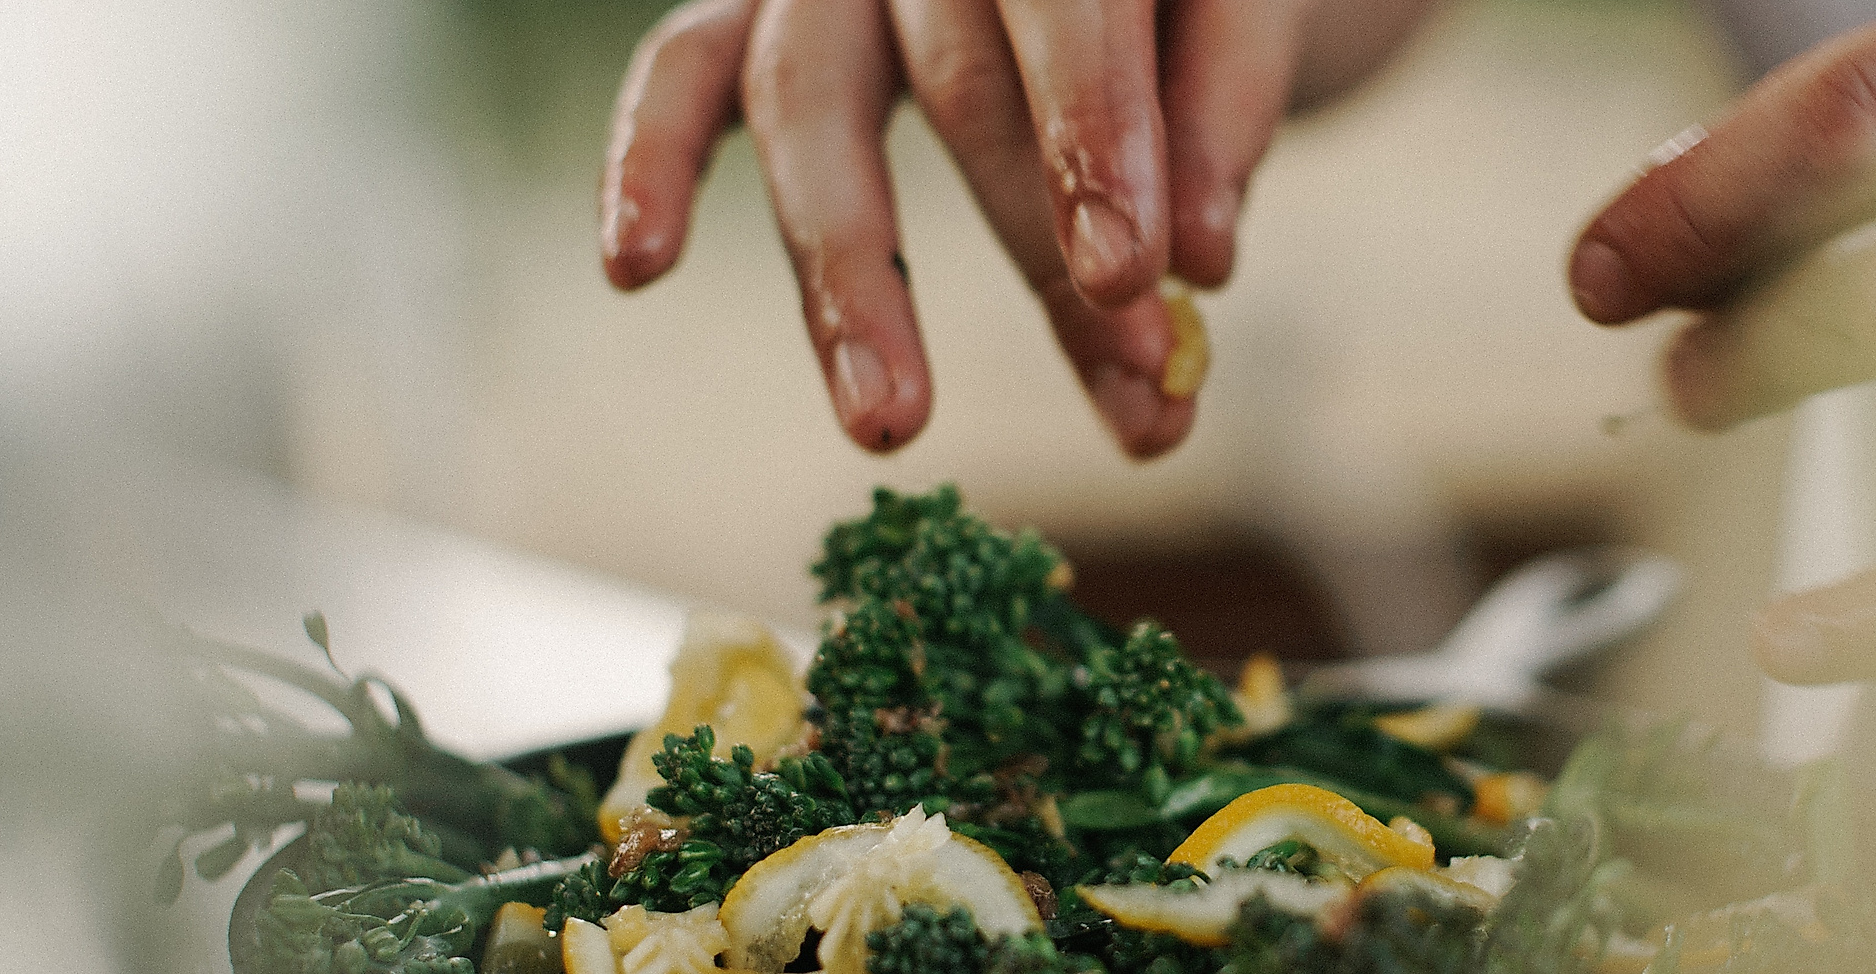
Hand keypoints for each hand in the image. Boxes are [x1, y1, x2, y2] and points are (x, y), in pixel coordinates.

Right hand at [598, 0, 1432, 457]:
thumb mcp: (1241, 14)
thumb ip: (1224, 117)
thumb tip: (1199, 267)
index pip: (1068, 3)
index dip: (1098, 137)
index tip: (1133, 277)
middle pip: (958, 78)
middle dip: (1041, 246)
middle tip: (1129, 380)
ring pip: (803, 96)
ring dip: (851, 275)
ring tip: (892, 423)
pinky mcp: (753, 8)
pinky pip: (682, 68)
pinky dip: (653, 160)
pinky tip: (633, 266)